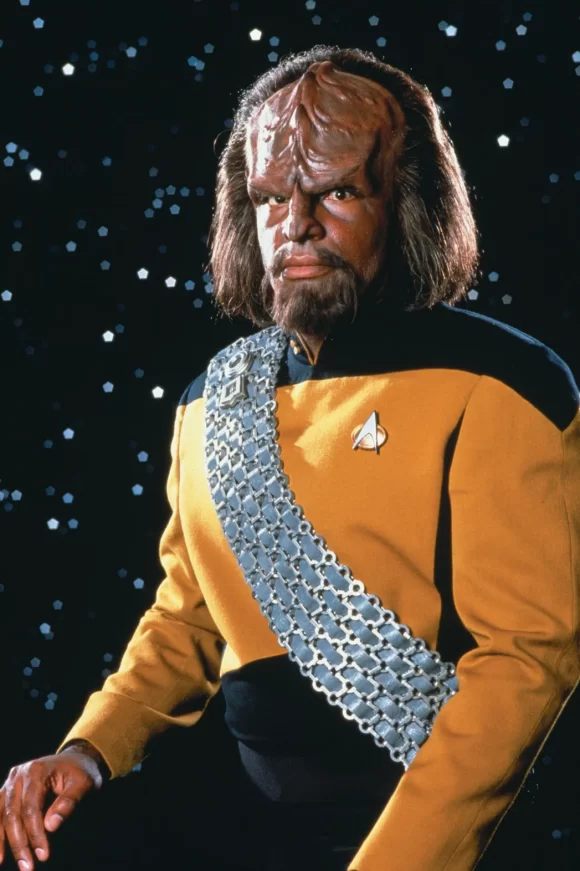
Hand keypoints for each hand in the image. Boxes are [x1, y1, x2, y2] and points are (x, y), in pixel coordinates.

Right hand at [0, 747, 103, 869]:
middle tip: (27, 867)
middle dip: (19, 843)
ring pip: (0, 815)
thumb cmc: (81, 772)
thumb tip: (50, 826)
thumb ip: (69, 802)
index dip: (35, 833)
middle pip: (12, 813)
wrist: (75, 759)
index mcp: (37, 770)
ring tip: (3, 863)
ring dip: (2, 841)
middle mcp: (19, 775)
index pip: (31, 808)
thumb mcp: (84, 783)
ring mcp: (10, 782)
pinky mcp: (7, 790)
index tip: (43, 855)